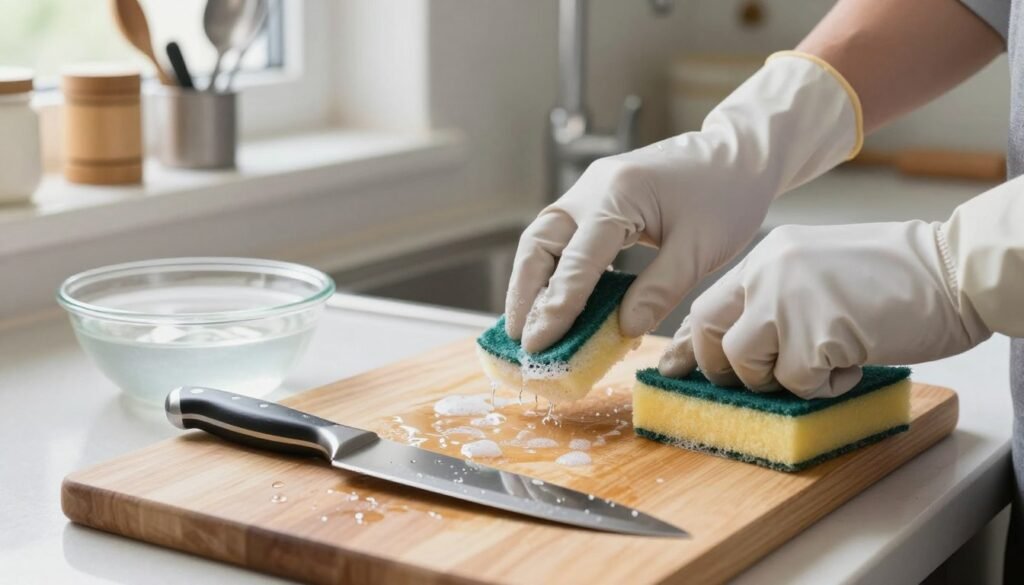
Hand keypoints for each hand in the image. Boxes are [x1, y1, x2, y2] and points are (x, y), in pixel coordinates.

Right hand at [505, 52, 862, 352]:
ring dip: (530, 284)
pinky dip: (552, 272)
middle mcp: (593, 188)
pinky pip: (562, 239)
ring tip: (524, 327)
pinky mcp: (595, 200)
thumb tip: (623, 330)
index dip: (555, 306)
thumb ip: (659, 290)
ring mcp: (589, 191)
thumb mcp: (701, 250)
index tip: (538, 345)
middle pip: (540, 244)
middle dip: (524, 294)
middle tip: (518, 341)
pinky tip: (552, 302)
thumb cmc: (726, 196)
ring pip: (543, 240)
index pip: (577, 260)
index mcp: (619, 195)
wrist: (737, 154)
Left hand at [659, 221, 991, 398]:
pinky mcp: (817, 333)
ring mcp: (790, 300)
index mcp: (769, 256)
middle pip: (710, 331)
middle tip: (757, 379)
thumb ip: (775, 299)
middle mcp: (769, 272)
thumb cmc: (896, 276)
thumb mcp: (818, 273)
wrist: (954, 268)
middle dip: (723, 368)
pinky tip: (854, 362)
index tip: (677, 369)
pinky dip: (825, 387)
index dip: (689, 344)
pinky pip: (798, 383)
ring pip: (746, 362)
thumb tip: (739, 345)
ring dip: (779, 378)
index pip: (708, 303)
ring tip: (824, 361)